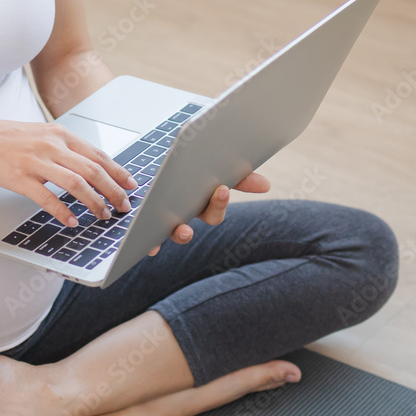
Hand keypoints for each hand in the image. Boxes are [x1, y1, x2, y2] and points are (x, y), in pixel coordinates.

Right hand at [0, 120, 136, 226]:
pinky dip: (63, 211)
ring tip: (102, 215)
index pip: (98, 155)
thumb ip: (67, 149)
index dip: (119, 172)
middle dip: (113, 191)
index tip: (132, 185)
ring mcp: (36, 162)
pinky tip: (73, 221)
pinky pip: (47, 198)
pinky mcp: (20, 179)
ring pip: (75, 184)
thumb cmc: (10, 140)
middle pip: (93, 170)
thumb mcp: (43, 135)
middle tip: (123, 206)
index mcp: (60, 134)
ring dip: (94, 202)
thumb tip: (94, 167)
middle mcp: (52, 146)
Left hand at [147, 172, 270, 255]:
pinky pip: (152, 238)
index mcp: (203, 204)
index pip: (216, 209)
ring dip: (184, 235)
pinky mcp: (149, 223)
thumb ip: (236, 178)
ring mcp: (169, 221)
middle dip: (210, 211)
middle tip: (214, 195)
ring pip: (180, 234)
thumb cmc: (188, 172)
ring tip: (185, 230)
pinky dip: (153, 244)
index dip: (220, 202)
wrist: (153, 171)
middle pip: (206, 219)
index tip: (221, 188)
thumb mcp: (210, 170)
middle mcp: (188, 215)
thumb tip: (266, 185)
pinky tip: (151, 245)